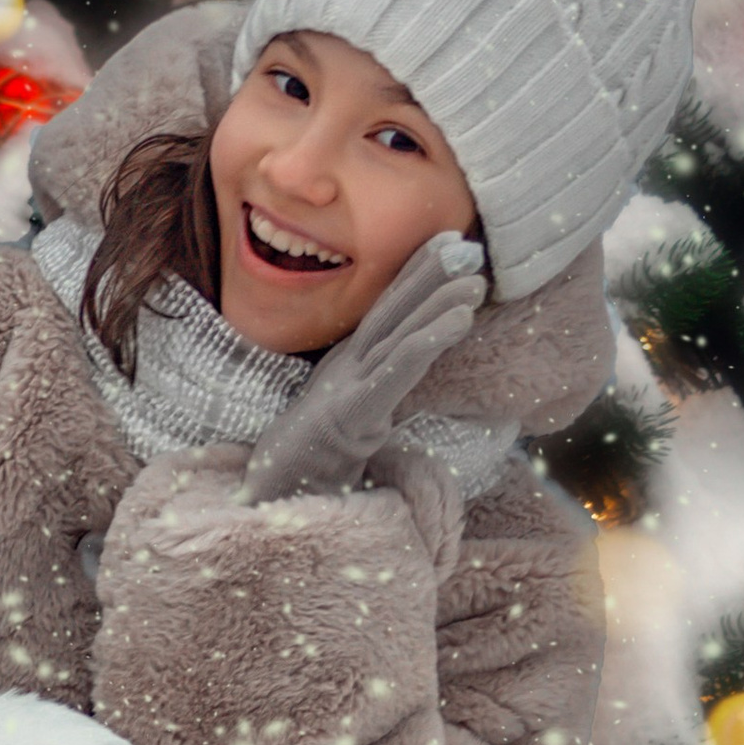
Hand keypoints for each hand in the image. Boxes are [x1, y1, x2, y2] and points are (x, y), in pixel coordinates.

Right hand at [236, 232, 485, 505]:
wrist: (268, 501)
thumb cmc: (302, 472)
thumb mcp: (343, 430)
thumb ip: (365, 404)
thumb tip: (397, 386)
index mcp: (343, 371)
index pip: (383, 318)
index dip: (412, 280)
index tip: (444, 248)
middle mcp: (344, 371)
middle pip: (391, 313)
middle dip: (427, 274)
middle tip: (465, 243)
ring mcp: (347, 387)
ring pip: (398, 334)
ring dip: (438, 300)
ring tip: (475, 276)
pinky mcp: (354, 410)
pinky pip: (399, 367)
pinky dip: (431, 338)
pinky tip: (461, 318)